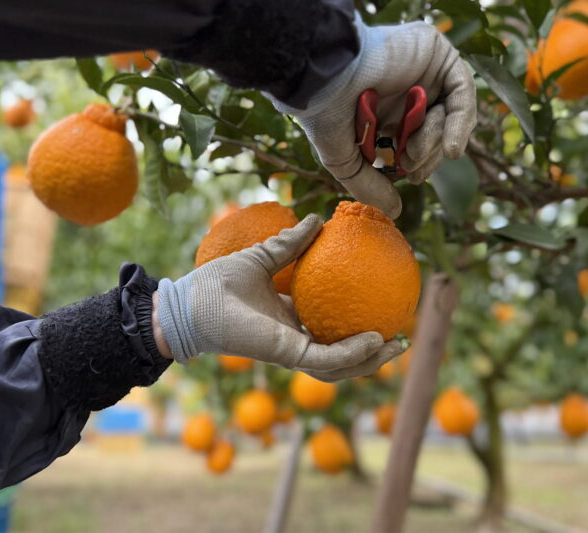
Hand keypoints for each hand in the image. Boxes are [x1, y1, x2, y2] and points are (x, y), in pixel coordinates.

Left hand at [155, 215, 400, 380]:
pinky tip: (374, 339)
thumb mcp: (261, 257)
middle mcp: (295, 338)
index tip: (382, 311)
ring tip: (396, 345)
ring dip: (370, 361)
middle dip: (373, 354)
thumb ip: (289, 244)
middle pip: (342, 356)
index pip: (330, 330)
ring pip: (340, 367)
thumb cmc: (214, 283)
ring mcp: (292, 349)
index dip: (357, 327)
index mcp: (290, 320)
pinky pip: (328, 359)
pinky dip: (353, 354)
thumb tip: (316, 220)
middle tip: (399, 338)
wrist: (188, 303)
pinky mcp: (287, 353)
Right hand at [267, 14, 476, 218]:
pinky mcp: (437, 54)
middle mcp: (409, 93)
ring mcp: (425, 71)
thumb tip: (396, 212)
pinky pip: (464, 92)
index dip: (421, 164)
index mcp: (388, 113)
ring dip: (437, 142)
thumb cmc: (324, 112)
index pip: (420, 142)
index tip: (411, 178)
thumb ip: (370, 186)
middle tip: (409, 163)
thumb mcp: (346, 161)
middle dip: (427, 156)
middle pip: (439, 132)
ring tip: (415, 150)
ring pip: (453, 115)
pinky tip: (452, 148)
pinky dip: (461, 124)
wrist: (322, 74)